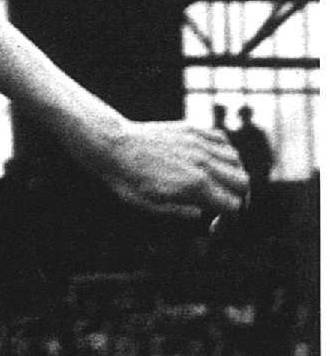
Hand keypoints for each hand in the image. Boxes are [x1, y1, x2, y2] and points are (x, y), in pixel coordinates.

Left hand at [94, 119, 248, 221]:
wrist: (113, 146)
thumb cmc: (127, 180)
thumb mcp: (149, 205)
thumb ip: (179, 211)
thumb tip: (202, 214)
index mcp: (195, 185)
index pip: (233, 205)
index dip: (229, 220)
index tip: (216, 225)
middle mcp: (204, 162)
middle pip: (243, 183)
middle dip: (239, 198)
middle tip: (224, 206)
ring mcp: (200, 144)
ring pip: (236, 161)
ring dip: (233, 175)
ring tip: (218, 184)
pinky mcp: (194, 130)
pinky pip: (223, 140)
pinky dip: (225, 152)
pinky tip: (214, 161)